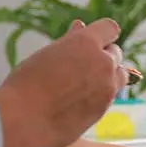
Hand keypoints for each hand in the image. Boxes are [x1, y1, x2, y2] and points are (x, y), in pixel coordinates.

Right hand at [0, 18, 127, 146]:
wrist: (25, 120)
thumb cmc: (27, 83)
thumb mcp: (48, 54)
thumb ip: (71, 41)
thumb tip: (80, 26)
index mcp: (86, 42)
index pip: (110, 28)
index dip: (103, 34)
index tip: (94, 40)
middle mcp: (103, 62)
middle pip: (116, 53)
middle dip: (104, 56)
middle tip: (83, 65)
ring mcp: (108, 86)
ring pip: (120, 74)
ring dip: (109, 74)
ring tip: (86, 81)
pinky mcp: (106, 107)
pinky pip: (111, 94)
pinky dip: (103, 93)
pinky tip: (82, 98)